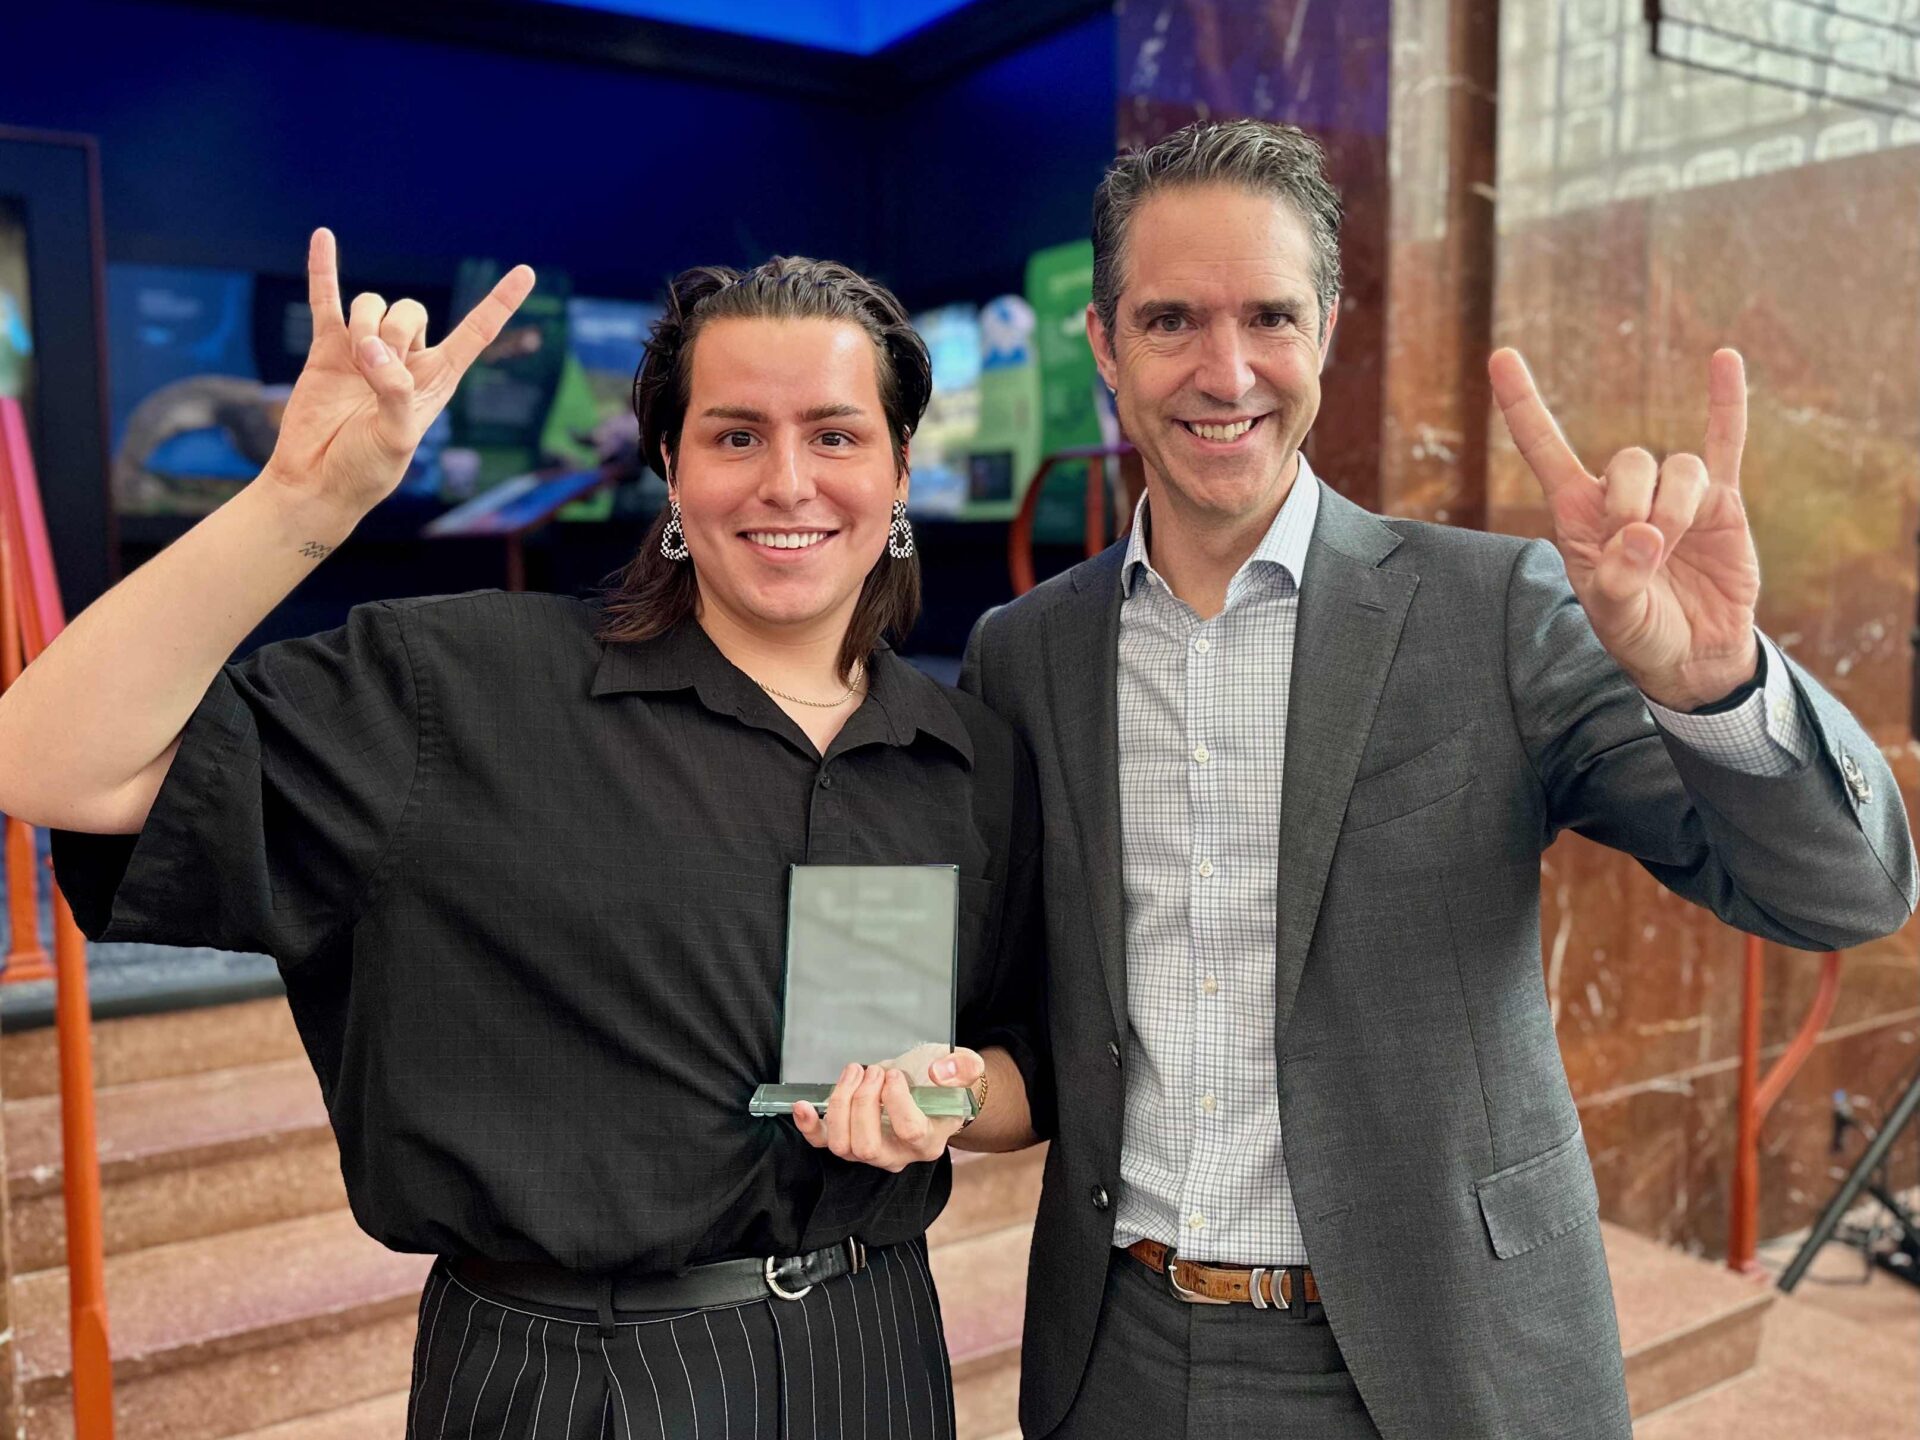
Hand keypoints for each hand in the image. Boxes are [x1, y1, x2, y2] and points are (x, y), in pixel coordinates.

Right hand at [260, 228, 535, 522]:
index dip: (500, 302)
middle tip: (379, 371)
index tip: (527, 272)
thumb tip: (372, 350)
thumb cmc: (366, 470)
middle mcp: (406, 360)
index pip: (476, 333)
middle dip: (394, 331)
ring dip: (365, 325)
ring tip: (355, 362)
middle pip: (411, 310)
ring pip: (372, 305)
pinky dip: (325, 270)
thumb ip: (394, 392)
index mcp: (437, 380)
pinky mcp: (328, 350)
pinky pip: (327, 300)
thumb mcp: (397, 438)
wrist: (319, 480)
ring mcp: (365, 351)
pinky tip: (324, 237)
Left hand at [792, 1045, 984, 1172]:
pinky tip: (802, 1106)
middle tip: (874, 1070)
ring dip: (841, 1103)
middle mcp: (897, 1154)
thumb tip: (938, 1072)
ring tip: (856, 1072)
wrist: (932, 1091)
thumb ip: (962, 1068)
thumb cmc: (946, 1083)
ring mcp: (869, 1151)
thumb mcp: (966, 1068)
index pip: (909, 1132)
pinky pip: (822, 1142)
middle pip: (868, 1144)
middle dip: (864, 1102)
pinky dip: (809, 1126)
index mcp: (929, 1141)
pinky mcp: (847, 1139)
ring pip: (843, 1145)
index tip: (894, 1075)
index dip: (897, 1101)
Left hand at [1490, 348, 1760, 710]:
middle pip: (1628, 460)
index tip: (1500, 355)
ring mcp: (1673, 494)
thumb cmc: (1639, 632)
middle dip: (1633, 503)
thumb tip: (1645, 534)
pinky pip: (1723, 442)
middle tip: (1641, 548)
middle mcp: (1622, 495)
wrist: (1693, 654)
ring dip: (1675, 507)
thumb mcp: (1613, 615)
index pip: (1544, 447)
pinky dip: (1724, 402)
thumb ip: (1619, 578)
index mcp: (1578, 514)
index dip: (1523, 404)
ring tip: (1672, 548)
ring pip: (1676, 466)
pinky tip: (1723, 358)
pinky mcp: (1720, 501)